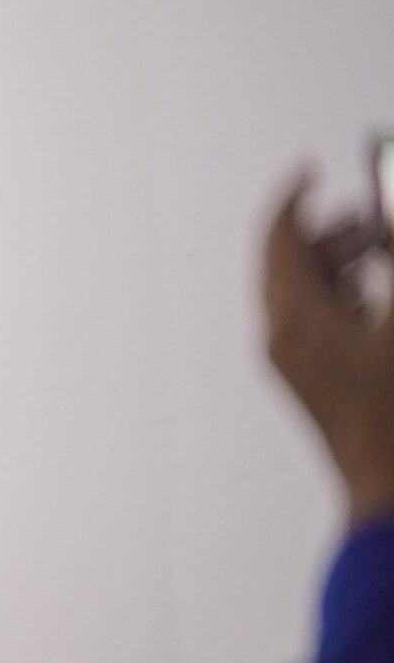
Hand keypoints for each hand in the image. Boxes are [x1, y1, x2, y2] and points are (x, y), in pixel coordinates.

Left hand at [264, 172, 393, 522]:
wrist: (390, 495)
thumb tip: (389, 211)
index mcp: (298, 317)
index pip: (280, 238)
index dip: (294, 197)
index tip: (310, 168)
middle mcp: (283, 338)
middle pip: (292, 263)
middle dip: (331, 229)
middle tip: (374, 213)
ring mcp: (293, 364)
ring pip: (305, 292)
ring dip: (342, 263)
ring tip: (384, 249)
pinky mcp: (311, 383)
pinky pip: (316, 321)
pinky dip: (343, 295)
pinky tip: (378, 296)